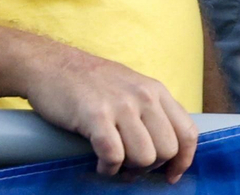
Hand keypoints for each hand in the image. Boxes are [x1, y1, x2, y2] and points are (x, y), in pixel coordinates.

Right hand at [19, 42, 198, 181]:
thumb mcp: (132, 88)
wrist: (51, 64)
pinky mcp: (95, 115)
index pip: (188, 132)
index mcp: (156, 91)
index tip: (171, 175)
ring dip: (128, 169)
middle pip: (167, 150)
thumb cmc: (91, 83)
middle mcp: (144, 96)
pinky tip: (100, 163)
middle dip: (151, 167)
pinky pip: (114, 156)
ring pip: (144, 157)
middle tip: (131, 166)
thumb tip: (166, 149)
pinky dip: (108, 168)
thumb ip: (151, 111)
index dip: (184, 160)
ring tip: (114, 163)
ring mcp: (121, 105)